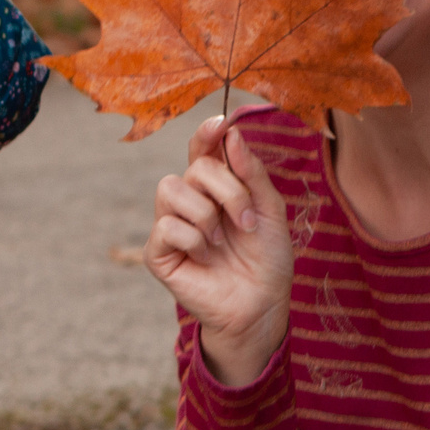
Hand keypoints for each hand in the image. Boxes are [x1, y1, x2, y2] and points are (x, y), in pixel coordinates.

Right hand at [142, 114, 292, 386]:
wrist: (261, 304)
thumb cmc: (267, 258)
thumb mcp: (270, 210)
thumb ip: (252, 172)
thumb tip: (231, 133)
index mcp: (216, 186)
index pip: (201, 148)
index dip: (206, 133)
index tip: (221, 125)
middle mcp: (190, 200)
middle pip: (194, 168)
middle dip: (227, 190)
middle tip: (246, 220)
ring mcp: (170, 224)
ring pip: (170, 189)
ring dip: (206, 215)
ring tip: (222, 242)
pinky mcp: (159, 252)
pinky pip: (166, 226)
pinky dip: (194, 240)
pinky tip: (206, 258)